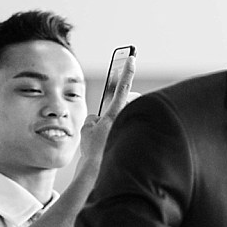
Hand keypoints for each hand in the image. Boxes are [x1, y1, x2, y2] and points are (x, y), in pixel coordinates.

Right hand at [77, 55, 136, 170]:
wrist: (100, 169)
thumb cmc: (94, 149)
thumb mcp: (87, 129)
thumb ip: (94, 118)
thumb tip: (101, 118)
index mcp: (115, 113)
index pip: (123, 87)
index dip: (126, 70)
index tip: (131, 57)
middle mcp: (127, 119)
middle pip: (130, 102)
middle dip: (124, 105)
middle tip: (115, 117)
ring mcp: (134, 127)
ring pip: (132, 115)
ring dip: (124, 121)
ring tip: (115, 134)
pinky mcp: (139, 136)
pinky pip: (133, 128)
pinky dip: (127, 132)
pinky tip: (121, 142)